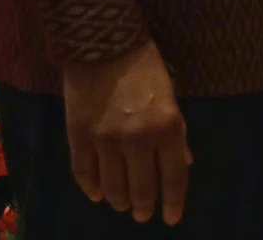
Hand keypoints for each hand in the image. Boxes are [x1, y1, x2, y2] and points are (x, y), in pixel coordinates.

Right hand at [61, 41, 189, 225]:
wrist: (101, 44)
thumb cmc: (145, 66)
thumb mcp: (170, 96)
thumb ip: (176, 133)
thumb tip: (184, 163)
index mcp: (167, 126)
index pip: (174, 175)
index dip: (174, 201)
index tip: (172, 218)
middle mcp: (138, 138)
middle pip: (143, 186)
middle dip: (144, 205)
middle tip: (143, 215)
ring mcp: (106, 140)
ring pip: (113, 185)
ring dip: (120, 199)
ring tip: (123, 205)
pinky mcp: (79, 137)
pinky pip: (84, 172)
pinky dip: (91, 187)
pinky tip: (98, 195)